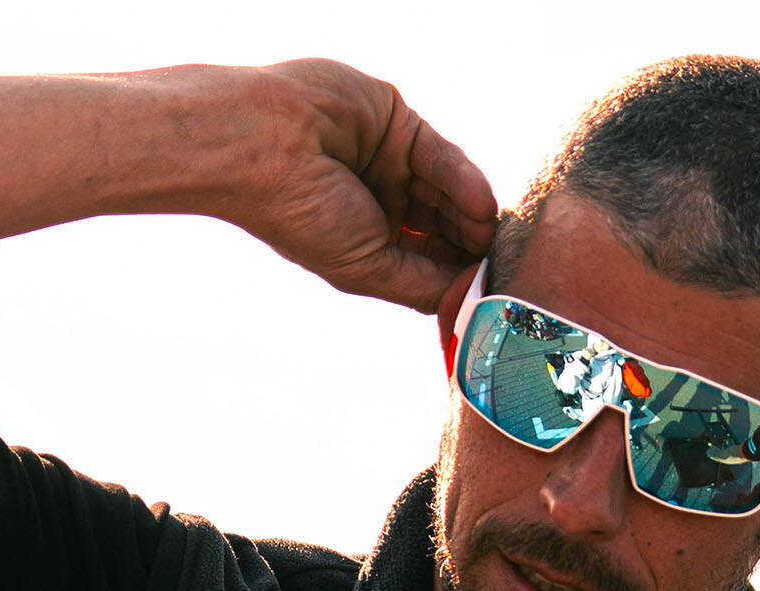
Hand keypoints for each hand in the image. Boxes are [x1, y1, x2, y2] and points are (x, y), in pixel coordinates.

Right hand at [224, 60, 497, 312]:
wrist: (260, 145)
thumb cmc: (301, 215)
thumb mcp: (367, 267)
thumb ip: (424, 285)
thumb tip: (475, 298)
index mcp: (369, 240)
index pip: (430, 259)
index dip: (459, 274)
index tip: (488, 292)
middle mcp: (383, 200)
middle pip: (447, 226)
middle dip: (473, 245)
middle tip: (499, 263)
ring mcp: (392, 160)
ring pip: (449, 192)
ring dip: (474, 216)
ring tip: (489, 236)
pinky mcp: (399, 122)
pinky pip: (442, 156)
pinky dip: (465, 182)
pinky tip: (481, 206)